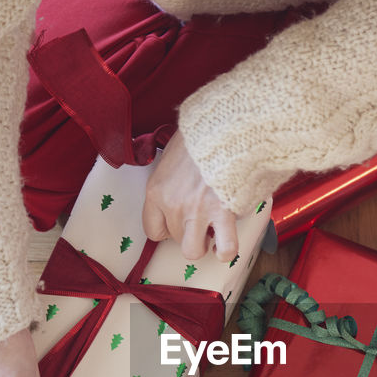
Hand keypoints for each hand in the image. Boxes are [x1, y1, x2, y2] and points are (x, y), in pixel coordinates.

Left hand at [142, 130, 238, 261]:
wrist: (225, 125)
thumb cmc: (199, 134)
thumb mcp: (170, 153)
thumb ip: (170, 177)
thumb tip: (179, 186)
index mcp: (156, 191)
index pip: (151, 230)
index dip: (166, 229)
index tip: (177, 220)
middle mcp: (173, 206)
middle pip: (174, 238)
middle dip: (187, 231)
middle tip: (198, 217)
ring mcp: (198, 212)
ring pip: (194, 250)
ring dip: (203, 243)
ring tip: (211, 231)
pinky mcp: (223, 213)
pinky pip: (225, 248)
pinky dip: (225, 250)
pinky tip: (224, 243)